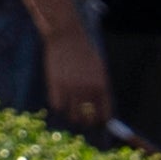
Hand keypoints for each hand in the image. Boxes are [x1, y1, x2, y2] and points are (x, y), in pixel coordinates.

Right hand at [41, 11, 111, 131]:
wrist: (67, 36)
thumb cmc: (84, 51)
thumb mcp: (99, 70)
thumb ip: (101, 88)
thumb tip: (101, 108)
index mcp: (102, 86)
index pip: (105, 114)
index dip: (101, 121)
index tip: (98, 123)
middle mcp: (88, 90)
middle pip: (88, 118)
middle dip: (86, 122)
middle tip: (83, 120)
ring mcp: (71, 88)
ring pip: (72, 114)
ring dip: (72, 117)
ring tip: (71, 113)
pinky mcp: (56, 84)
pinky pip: (57, 105)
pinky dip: (58, 107)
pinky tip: (59, 103)